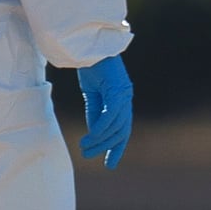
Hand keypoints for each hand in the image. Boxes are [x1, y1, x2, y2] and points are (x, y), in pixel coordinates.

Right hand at [76, 56, 132, 171]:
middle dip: (107, 147)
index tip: (110, 163)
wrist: (89, 45)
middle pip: (121, 131)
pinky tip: (91, 137)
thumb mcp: (92, 94)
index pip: (123, 129)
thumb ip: (95, 113)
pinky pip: (110, 116)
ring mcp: (124, 94)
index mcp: (122, 100)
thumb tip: (95, 134)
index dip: (117, 147)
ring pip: (116, 126)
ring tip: (84, 148)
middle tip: (89, 156)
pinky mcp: (118, 91)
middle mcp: (126, 98)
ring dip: (100, 140)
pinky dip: (100, 129)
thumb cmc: (90, 66)